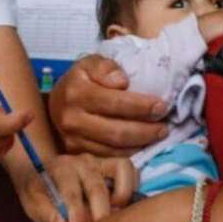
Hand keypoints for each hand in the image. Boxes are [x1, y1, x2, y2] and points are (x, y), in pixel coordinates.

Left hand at [16, 153, 137, 221]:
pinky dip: (130, 189)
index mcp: (61, 168)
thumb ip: (47, 214)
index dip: (76, 212)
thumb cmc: (40, 191)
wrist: (44, 172)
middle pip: (97, 186)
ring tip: (111, 217)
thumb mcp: (33, 202)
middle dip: (99, 212)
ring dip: (121, 197)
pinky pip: (131, 172)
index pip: (71, 190)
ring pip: (122, 172)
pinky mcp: (114, 164)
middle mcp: (83, 161)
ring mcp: (101, 161)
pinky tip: (119, 207)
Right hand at [49, 56, 169, 156]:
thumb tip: (122, 82)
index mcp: (76, 92)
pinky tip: (141, 145)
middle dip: (145, 131)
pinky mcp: (75, 153)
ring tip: (157, 135)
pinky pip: (107, 158)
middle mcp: (71, 119)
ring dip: (140, 145)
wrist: (57, 100)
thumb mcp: (91, 63)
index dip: (141, 107)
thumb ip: (106, 67)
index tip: (162, 106)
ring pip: (113, 149)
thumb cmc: (82, 79)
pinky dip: (128, 154)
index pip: (115, 103)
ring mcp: (72, 139)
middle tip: (164, 127)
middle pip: (116, 132)